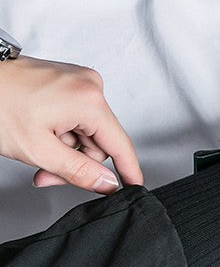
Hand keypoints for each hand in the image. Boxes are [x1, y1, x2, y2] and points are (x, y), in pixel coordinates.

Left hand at [0, 56, 142, 193]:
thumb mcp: (38, 150)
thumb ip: (78, 171)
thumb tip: (107, 182)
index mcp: (89, 100)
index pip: (119, 144)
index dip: (128, 169)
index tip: (136, 185)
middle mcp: (91, 85)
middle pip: (99, 139)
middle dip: (75, 160)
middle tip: (45, 173)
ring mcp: (80, 80)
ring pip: (86, 129)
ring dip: (65, 146)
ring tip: (36, 149)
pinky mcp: (69, 80)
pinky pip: (77, 114)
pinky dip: (61, 129)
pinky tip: (41, 131)